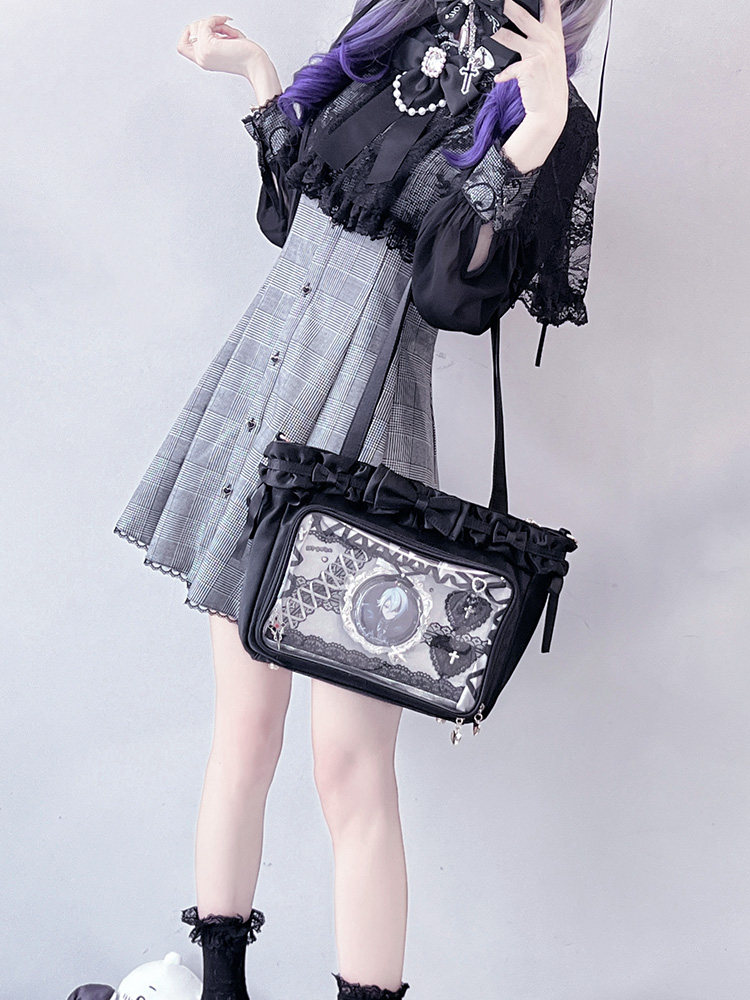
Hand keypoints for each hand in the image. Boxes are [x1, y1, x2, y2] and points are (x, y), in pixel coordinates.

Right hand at [176, 14, 267, 76]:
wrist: (256, 65)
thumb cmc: (247, 56)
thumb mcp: (226, 45)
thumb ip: (214, 36)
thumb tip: (209, 22)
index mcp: (204, 61)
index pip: (182, 46)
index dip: (190, 33)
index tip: (209, 29)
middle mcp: (201, 59)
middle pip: (190, 31)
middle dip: (207, 23)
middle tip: (223, 28)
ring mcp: (203, 53)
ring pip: (198, 25)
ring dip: (215, 22)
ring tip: (229, 32)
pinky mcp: (208, 46)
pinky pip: (206, 23)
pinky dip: (217, 19)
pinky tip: (228, 24)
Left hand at [490, 0, 568, 134]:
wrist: (550, 109)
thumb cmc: (549, 85)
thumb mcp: (551, 57)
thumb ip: (541, 41)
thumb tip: (522, 33)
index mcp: (555, 36)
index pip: (552, 7)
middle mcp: (548, 41)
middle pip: (524, 16)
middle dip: (509, 5)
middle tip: (499, 1)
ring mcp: (539, 54)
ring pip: (510, 38)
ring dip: (495, 33)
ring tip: (484, 28)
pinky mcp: (528, 68)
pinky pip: (508, 69)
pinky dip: (503, 75)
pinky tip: (500, 78)